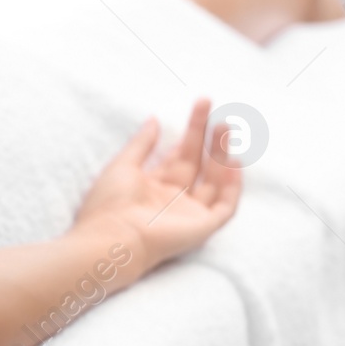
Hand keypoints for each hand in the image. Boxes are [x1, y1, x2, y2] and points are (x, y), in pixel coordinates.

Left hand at [74, 99, 242, 268]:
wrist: (111, 239)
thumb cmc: (109, 205)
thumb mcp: (123, 165)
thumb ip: (141, 143)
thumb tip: (153, 119)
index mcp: (152, 187)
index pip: (180, 156)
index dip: (191, 132)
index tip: (200, 107)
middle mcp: (173, 200)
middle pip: (198, 164)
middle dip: (208, 138)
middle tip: (216, 111)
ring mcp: (188, 214)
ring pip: (214, 181)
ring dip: (222, 155)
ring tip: (226, 127)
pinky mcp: (201, 228)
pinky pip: (225, 206)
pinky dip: (233, 187)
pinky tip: (235, 162)